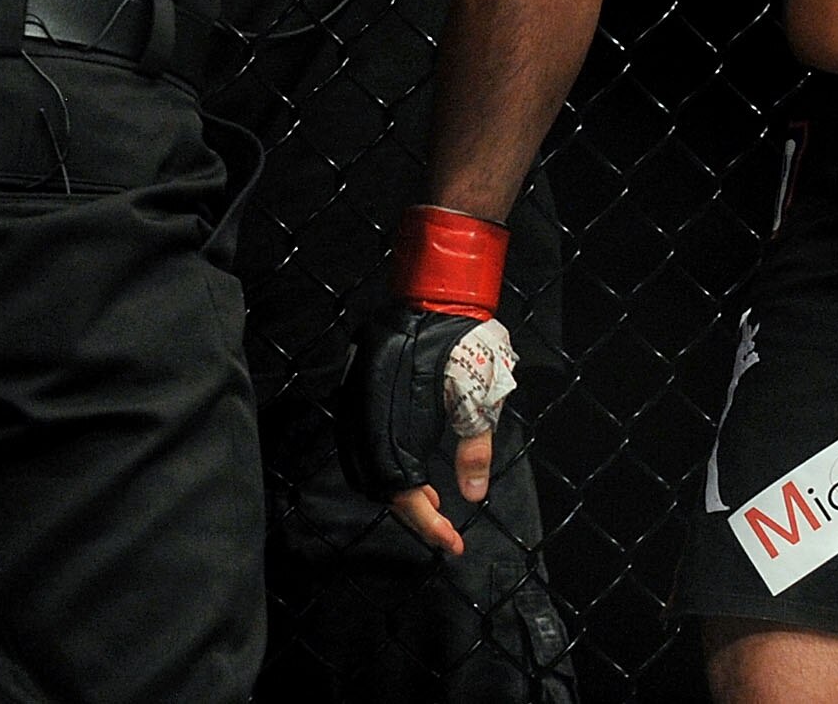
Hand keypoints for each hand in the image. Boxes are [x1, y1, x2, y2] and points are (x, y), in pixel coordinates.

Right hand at [335, 305, 517, 555]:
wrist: (436, 294)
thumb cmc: (465, 341)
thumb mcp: (481, 396)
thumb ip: (476, 447)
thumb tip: (472, 495)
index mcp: (397, 415)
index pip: (401, 489)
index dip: (424, 524)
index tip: (451, 543)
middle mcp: (367, 411)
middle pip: (377, 484)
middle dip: (410, 512)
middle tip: (443, 525)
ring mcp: (357, 400)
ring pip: (364, 467)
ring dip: (395, 491)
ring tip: (430, 502)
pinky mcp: (356, 391)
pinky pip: (360, 444)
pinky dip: (383, 468)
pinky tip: (410, 472)